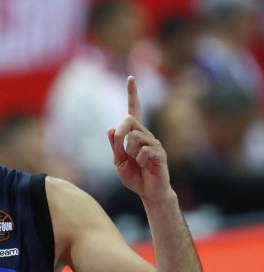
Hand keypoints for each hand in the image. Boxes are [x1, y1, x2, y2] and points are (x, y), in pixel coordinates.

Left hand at [107, 76, 171, 202]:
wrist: (148, 192)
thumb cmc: (134, 176)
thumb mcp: (118, 162)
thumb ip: (115, 146)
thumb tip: (111, 128)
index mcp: (135, 135)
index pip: (134, 111)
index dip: (132, 94)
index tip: (131, 78)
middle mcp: (146, 135)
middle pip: (129, 120)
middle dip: (120, 135)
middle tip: (122, 151)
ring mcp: (154, 143)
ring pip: (135, 137)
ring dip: (130, 153)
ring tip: (137, 163)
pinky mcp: (160, 153)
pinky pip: (144, 150)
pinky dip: (139, 161)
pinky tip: (145, 167)